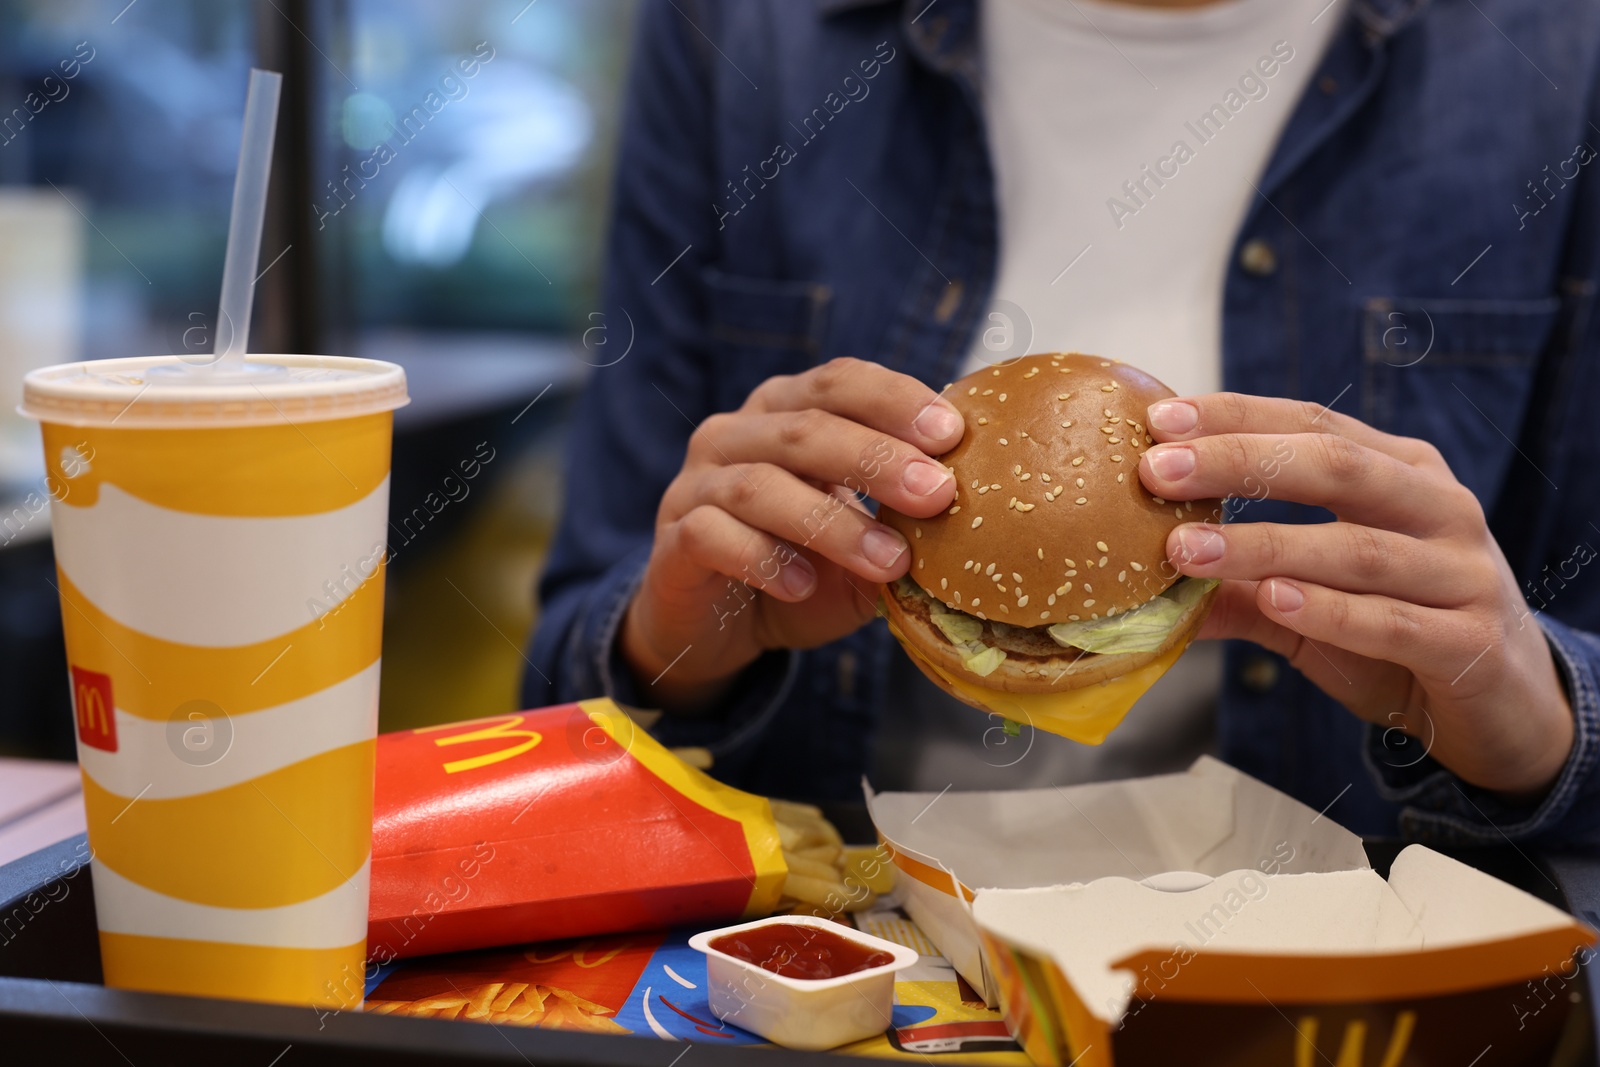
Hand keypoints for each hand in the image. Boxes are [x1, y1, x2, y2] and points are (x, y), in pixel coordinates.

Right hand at [621, 358, 962, 710]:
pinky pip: (715, 535)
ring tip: (891, 562)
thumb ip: (899, 523)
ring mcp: (697, 484)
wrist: (715, 628)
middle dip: (878, 458)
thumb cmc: (797, 571)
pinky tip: (805, 585)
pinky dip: (765, 559)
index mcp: (785, 413)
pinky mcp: (674, 539)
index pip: (839, 383)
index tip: (952, 434)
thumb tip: (978, 514)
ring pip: (762, 485)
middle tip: (938, 495)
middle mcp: (736, 435)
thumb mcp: (861, 545)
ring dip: (834, 523)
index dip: (894, 400)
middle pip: (806, 428)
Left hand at [1138, 392, 1572, 800]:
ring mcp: (1461, 571)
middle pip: (1335, 466)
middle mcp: (1437, 507)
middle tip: (1158, 472)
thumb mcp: (1309, 600)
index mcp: (1400, 472)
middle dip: (1239, 462)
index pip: (1313, 423)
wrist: (1503, 703)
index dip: (1236, 417)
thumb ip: (1236, 587)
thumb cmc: (1398, 632)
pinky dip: (1328, 611)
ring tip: (1188, 550)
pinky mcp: (1469, 639)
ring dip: (1265, 545)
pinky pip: (1392, 621)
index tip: (1159, 421)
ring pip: (1356, 548)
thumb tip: (1140, 587)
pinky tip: (1272, 600)